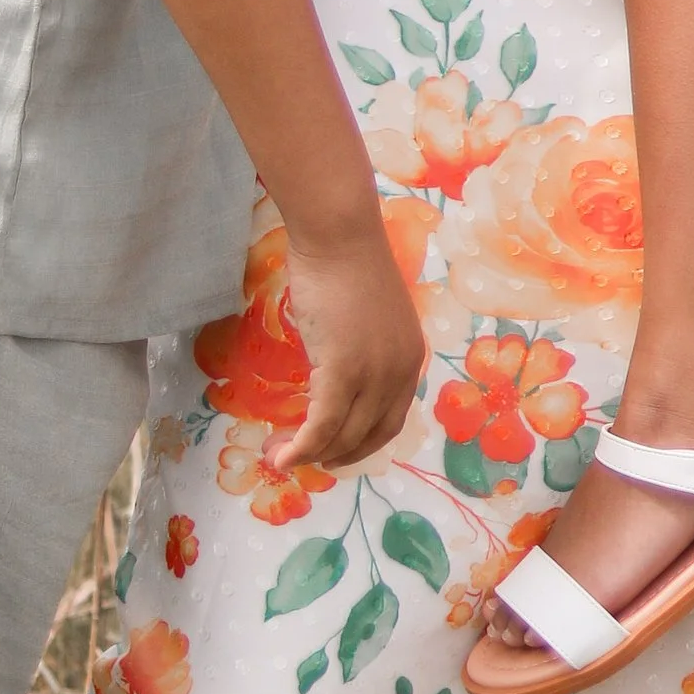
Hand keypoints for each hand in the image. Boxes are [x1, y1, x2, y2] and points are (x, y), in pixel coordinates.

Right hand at [270, 222, 425, 473]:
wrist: (339, 235)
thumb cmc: (345, 264)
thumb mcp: (367, 319)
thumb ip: (362, 351)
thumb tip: (334, 377)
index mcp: (410, 360)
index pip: (389, 421)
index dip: (359, 443)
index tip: (332, 450)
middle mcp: (400, 373)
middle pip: (368, 435)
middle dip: (334, 455)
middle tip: (302, 458)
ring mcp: (374, 373)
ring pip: (343, 435)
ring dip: (312, 455)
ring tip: (282, 457)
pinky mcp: (343, 370)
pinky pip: (322, 424)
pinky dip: (302, 447)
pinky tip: (283, 455)